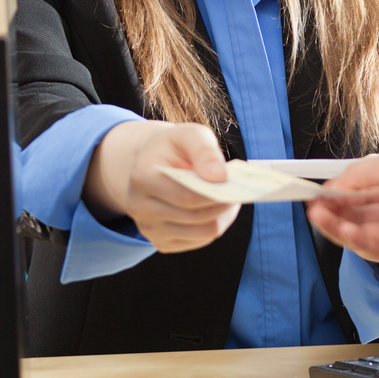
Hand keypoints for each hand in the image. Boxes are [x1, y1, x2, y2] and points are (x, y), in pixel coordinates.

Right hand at [83, 120, 240, 251]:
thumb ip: (205, 150)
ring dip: (222, 217)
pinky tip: (214, 210)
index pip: (187, 197)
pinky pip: (200, 241)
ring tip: (228, 199)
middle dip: (223, 205)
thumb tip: (219, 177)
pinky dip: (214, 226)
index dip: (217, 193)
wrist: (154, 163)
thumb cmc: (176, 148)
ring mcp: (149, 229)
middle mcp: (139, 208)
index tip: (235, 184)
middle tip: (238, 192)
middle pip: (196, 217)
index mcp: (142, 178)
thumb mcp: (190, 134)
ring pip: (203, 234)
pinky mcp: (161, 243)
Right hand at [307, 152, 378, 271]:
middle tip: (311, 204)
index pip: (360, 189)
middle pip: (357, 211)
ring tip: (316, 215)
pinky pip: (370, 248)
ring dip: (336, 223)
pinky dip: (352, 238)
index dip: (338, 190)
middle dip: (333, 208)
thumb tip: (335, 183)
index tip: (317, 190)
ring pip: (359, 231)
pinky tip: (338, 228)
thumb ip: (358, 174)